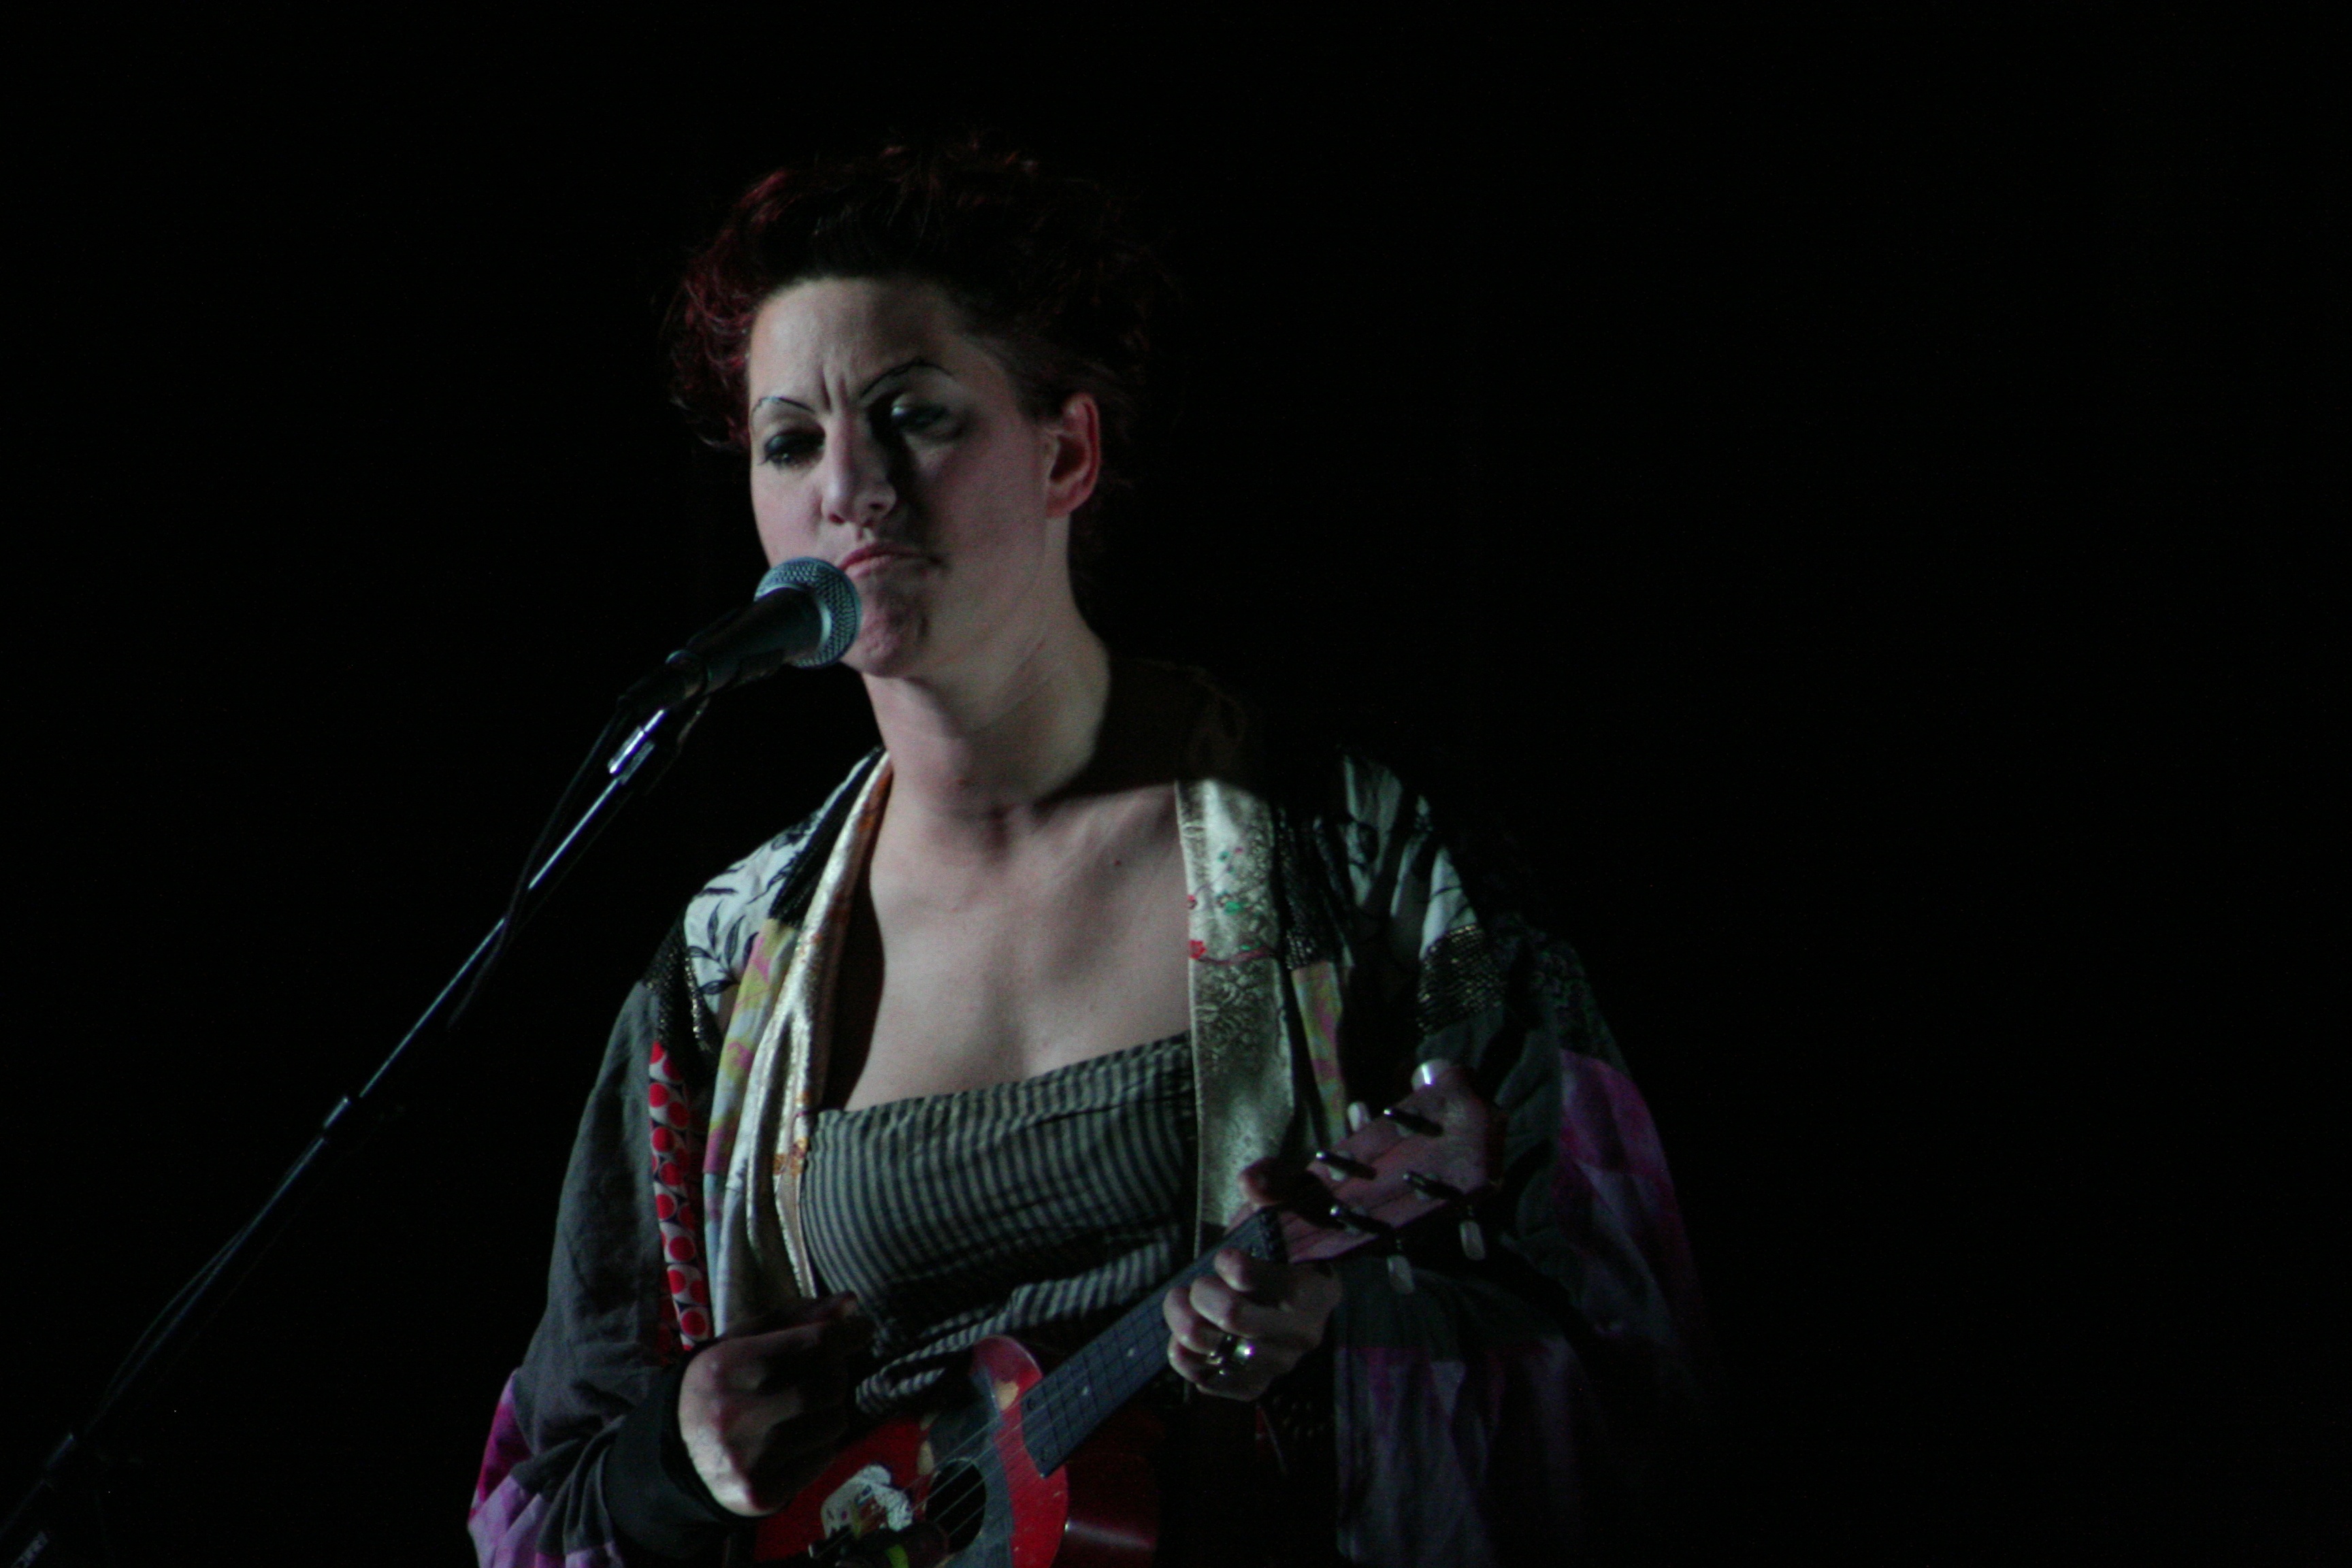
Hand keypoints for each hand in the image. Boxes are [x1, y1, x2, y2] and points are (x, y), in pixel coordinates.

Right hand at [678, 1293, 874, 1515]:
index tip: (862, 1329)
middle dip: (836, 1373)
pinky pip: (824, 1458)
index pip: (813, 1344)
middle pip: (829, 1385)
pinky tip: (797, 1438)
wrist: (677, 1454)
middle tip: (824, 1372)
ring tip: (806, 1408)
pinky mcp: (762, 1492)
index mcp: (727, 1366)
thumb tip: (851, 1304)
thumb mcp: (742, 1341)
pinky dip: (822, 1444)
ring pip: (834, 1423)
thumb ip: (795, 1319)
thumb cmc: (720, 1385)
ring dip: (832, 1410)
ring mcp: (748, 1459)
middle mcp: (735, 1414)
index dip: (848, 1334)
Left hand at [1162, 1160, 1342, 1401]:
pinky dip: (1186, 1361)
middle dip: (1202, 1292)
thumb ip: (1274, 1181)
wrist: (1293, 1278)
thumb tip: (1250, 1180)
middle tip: (1196, 1281)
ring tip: (1179, 1302)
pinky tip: (1180, 1340)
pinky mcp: (1254, 1384)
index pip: (1271, 1284)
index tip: (1225, 1257)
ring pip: (1216, 1350)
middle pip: (1235, 1317)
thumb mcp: (1290, 1198)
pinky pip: (1212, 1383)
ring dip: (1182, 1322)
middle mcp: (1305, 1334)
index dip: (1232, 1265)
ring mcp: (1279, 1363)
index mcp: (1319, 1290)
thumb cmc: (1289, 1235)